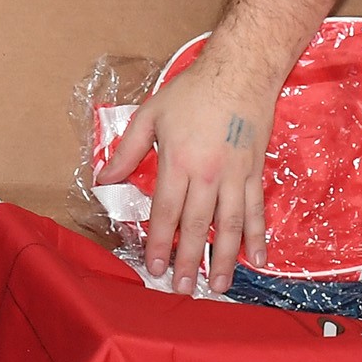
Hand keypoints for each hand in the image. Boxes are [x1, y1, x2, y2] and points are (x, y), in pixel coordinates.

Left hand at [99, 49, 270, 295]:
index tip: (154, 268)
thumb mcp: (151, 115)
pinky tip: (258, 259)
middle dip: (189, 260)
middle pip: (197, 225)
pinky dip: (258, 235)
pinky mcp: (256, 172)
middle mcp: (209, 174)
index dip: (159, 243)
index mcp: (179, 162)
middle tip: (184, 290)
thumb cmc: (193, 91)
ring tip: (218, 286)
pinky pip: (256, 210)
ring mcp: (236, 175)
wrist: (242, 71)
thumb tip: (102, 178)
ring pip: (230, 225)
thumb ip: (127, 151)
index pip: (166, 212)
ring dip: (224, 258)